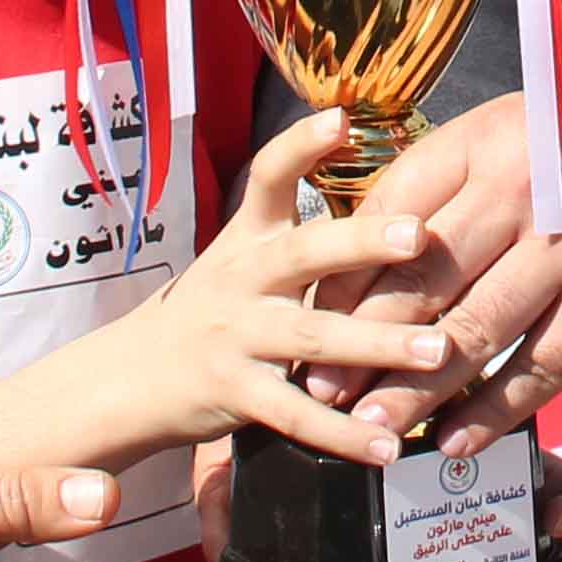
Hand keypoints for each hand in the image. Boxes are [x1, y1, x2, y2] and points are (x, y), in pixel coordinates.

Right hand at [16, 113, 453, 474]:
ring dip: (378, 343)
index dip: (301, 145)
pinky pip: (295, 414)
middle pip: (304, 252)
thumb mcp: (240, 262)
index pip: (268, 176)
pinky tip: (387, 443)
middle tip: (419, 236)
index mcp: (247, 239)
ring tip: (436, 350)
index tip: (340, 118)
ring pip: (312, 335)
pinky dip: (343, 433)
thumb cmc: (206, 314)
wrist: (124, 378)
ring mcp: (236, 335)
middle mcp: (243, 278)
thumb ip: (305, 243)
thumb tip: (399, 208)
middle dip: (363, 242)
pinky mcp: (232, 393)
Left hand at [345, 78, 561, 456]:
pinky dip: (494, 412)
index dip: (345, 274)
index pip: (392, 214)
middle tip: (310, 392)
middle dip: (357, 344)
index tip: (310, 319)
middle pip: (417, 280)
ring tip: (368, 428)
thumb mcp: (533, 130)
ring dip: (412, 389)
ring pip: (469, 333)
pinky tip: (456, 441)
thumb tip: (389, 244)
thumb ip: (466, 180)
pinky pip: (538, 370)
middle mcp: (521, 194)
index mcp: (491, 144)